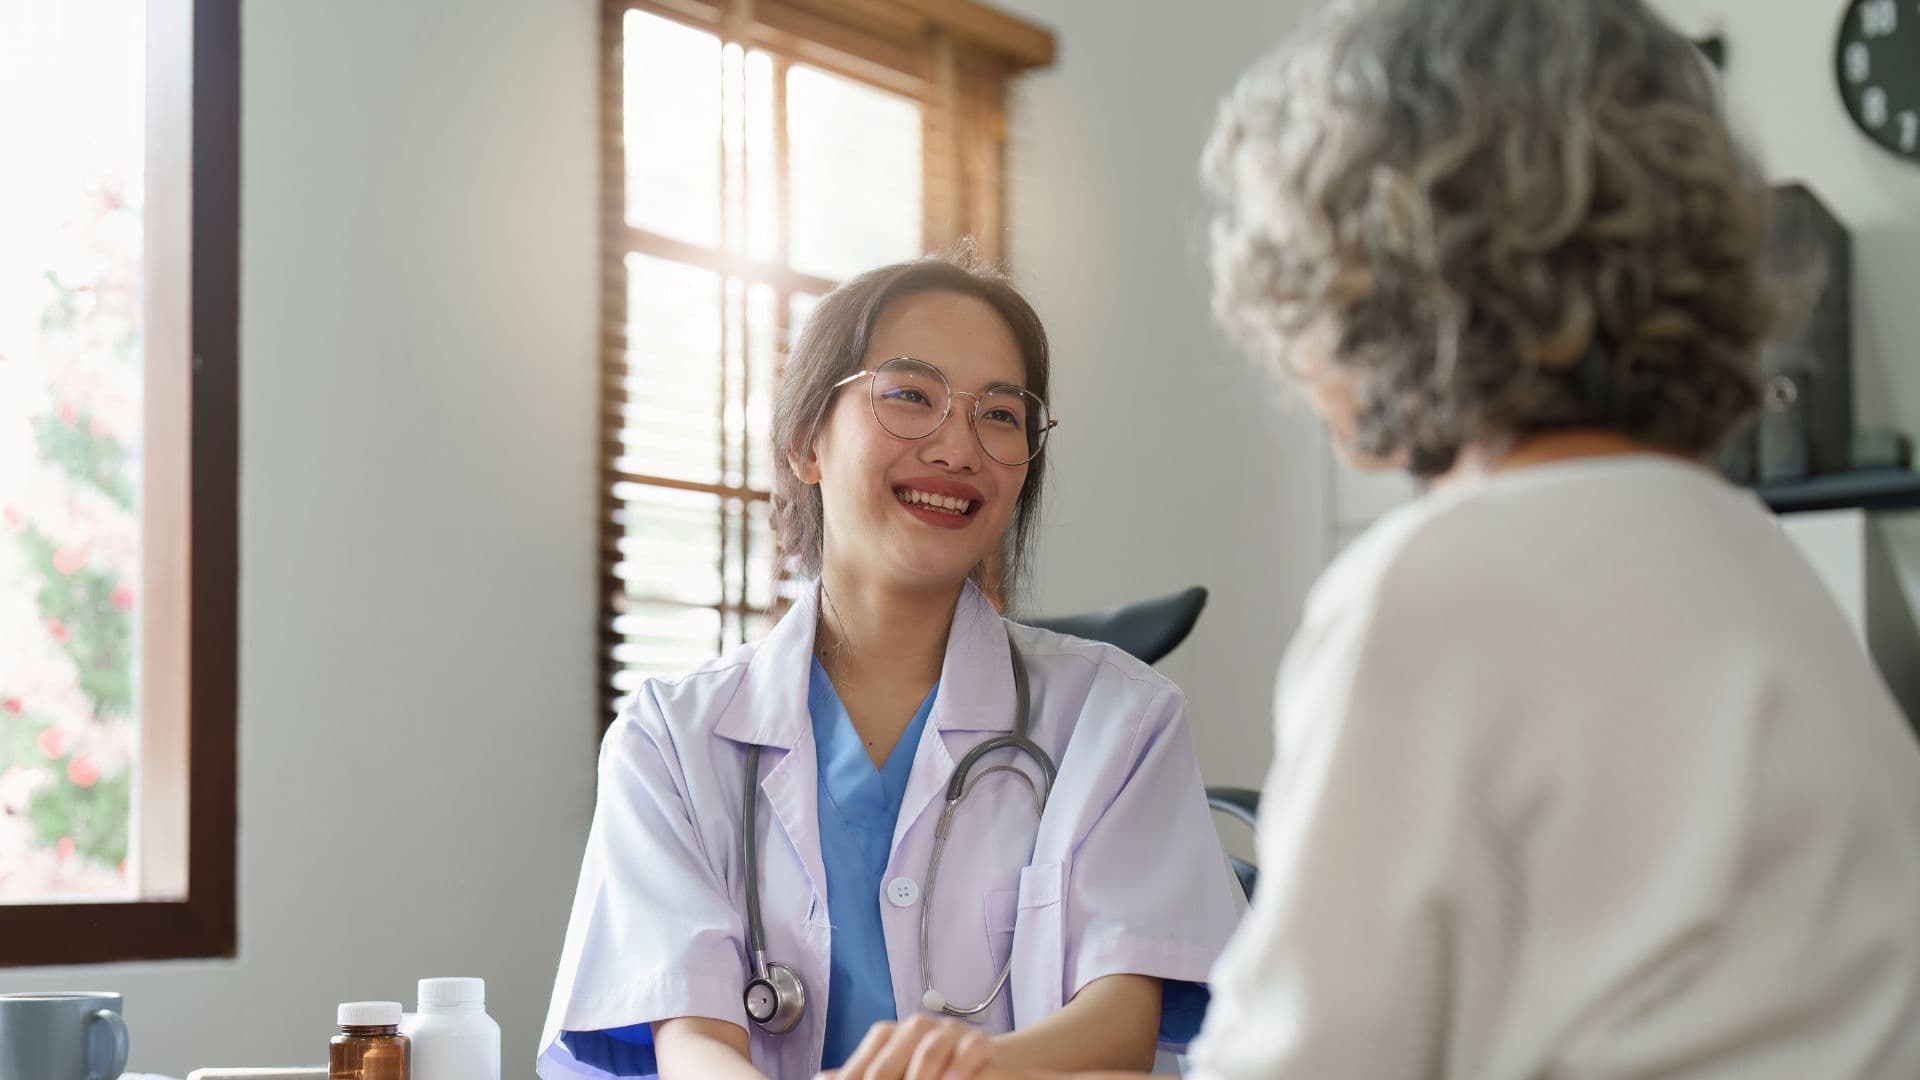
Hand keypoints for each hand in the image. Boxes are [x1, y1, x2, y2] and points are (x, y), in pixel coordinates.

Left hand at [817, 1015, 998, 1079]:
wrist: (989, 1060)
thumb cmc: (934, 1070)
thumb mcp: (896, 1072)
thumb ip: (862, 1075)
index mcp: (889, 1036)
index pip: (864, 1064)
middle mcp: (916, 1029)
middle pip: (890, 1059)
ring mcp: (948, 1033)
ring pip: (928, 1052)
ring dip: (919, 1079)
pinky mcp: (979, 1042)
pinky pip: (968, 1050)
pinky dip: (958, 1069)